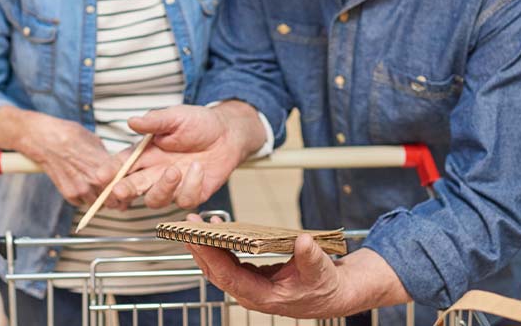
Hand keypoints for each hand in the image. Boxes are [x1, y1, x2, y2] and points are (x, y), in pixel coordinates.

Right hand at [0, 106, 119, 206]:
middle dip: (117, 199)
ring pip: (99, 205)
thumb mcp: (94, 140)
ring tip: (98, 190)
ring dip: (100, 200)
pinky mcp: (68, 194)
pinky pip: (82, 203)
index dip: (128, 189)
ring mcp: (79, 189)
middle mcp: (92, 180)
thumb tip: (115, 165)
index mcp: (102, 165)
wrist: (43, 139)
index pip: (122, 185)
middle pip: (113, 201)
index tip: (128, 188)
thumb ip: (106, 158)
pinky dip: (84, 199)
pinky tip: (83, 187)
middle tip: (117, 194)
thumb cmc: (67, 135)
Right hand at [102, 102, 265, 209]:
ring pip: (156, 199)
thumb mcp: (175, 116)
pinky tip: (198, 168)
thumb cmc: (199, 122)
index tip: (102, 175)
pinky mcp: (191, 194)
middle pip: (133, 187)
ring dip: (162, 188)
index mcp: (146, 153)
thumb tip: (132, 121)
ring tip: (174, 170)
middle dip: (124, 190)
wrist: (228, 132)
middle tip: (120, 190)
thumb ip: (154, 121)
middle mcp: (155, 172)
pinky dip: (191, 185)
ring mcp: (172, 185)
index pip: (122, 164)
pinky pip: (184, 199)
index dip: (111, 170)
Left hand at [183, 216, 409, 318]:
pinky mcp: (251, 277)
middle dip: (199, 249)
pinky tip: (216, 230)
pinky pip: (228, 262)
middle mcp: (251, 293)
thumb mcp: (322, 271)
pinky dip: (219, 246)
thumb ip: (311, 258)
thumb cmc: (325, 285)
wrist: (333, 295)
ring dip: (206, 246)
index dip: (211, 257)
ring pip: (219, 267)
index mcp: (264, 296)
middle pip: (216, 272)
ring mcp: (250, 286)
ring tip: (195, 223)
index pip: (228, 277)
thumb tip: (303, 241)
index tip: (197, 238)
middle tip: (187, 225)